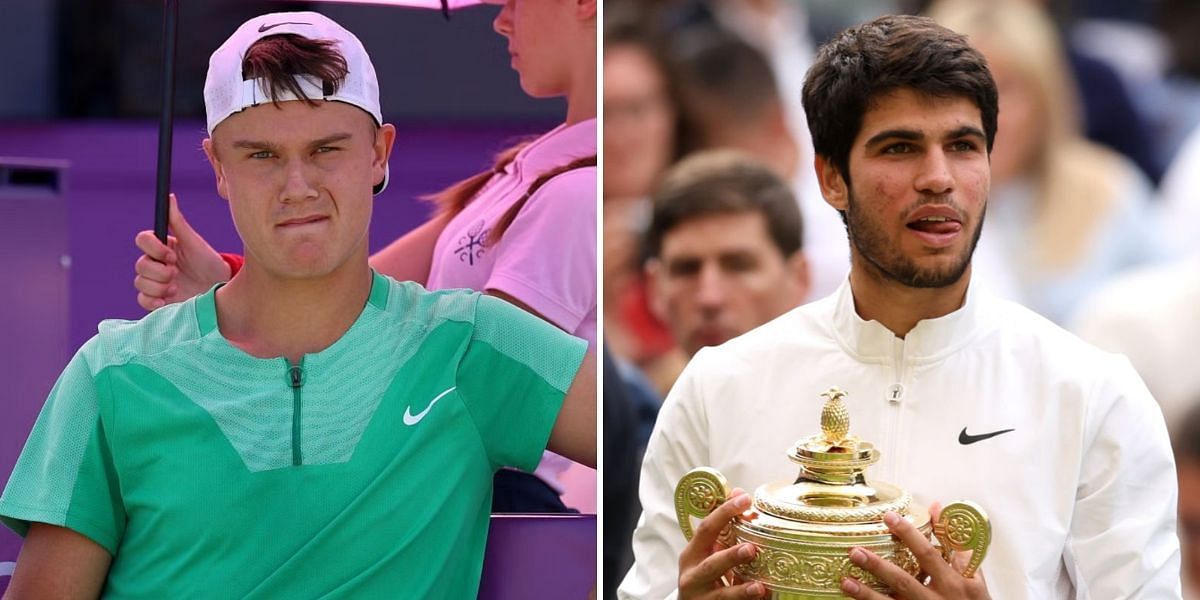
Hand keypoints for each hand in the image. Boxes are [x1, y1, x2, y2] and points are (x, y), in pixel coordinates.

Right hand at [133, 194, 228, 309]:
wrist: (221, 290)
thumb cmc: (209, 263)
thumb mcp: (195, 243)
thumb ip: (178, 222)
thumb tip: (169, 197)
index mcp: (163, 247)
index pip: (143, 240)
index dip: (154, 248)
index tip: (172, 255)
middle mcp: (156, 264)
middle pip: (140, 264)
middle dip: (160, 271)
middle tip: (177, 273)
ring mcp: (156, 283)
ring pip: (140, 282)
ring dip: (159, 286)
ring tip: (177, 288)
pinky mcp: (158, 301)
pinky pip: (142, 300)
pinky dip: (151, 301)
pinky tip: (166, 300)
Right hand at [678, 490, 766, 598]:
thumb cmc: (702, 576)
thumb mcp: (706, 552)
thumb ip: (722, 528)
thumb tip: (739, 493)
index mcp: (691, 555)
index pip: (706, 529)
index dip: (724, 513)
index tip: (745, 499)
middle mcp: (692, 576)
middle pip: (711, 566)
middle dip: (731, 557)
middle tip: (751, 549)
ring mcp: (701, 598)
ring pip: (721, 596)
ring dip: (741, 591)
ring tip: (759, 587)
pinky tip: (763, 598)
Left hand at [840, 506, 989, 598]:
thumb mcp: (974, 575)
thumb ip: (956, 544)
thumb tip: (937, 506)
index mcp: (955, 582)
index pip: (928, 554)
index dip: (909, 535)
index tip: (889, 517)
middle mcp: (938, 599)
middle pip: (904, 581)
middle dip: (879, 567)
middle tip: (855, 551)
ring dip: (867, 595)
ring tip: (846, 581)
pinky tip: (852, 599)